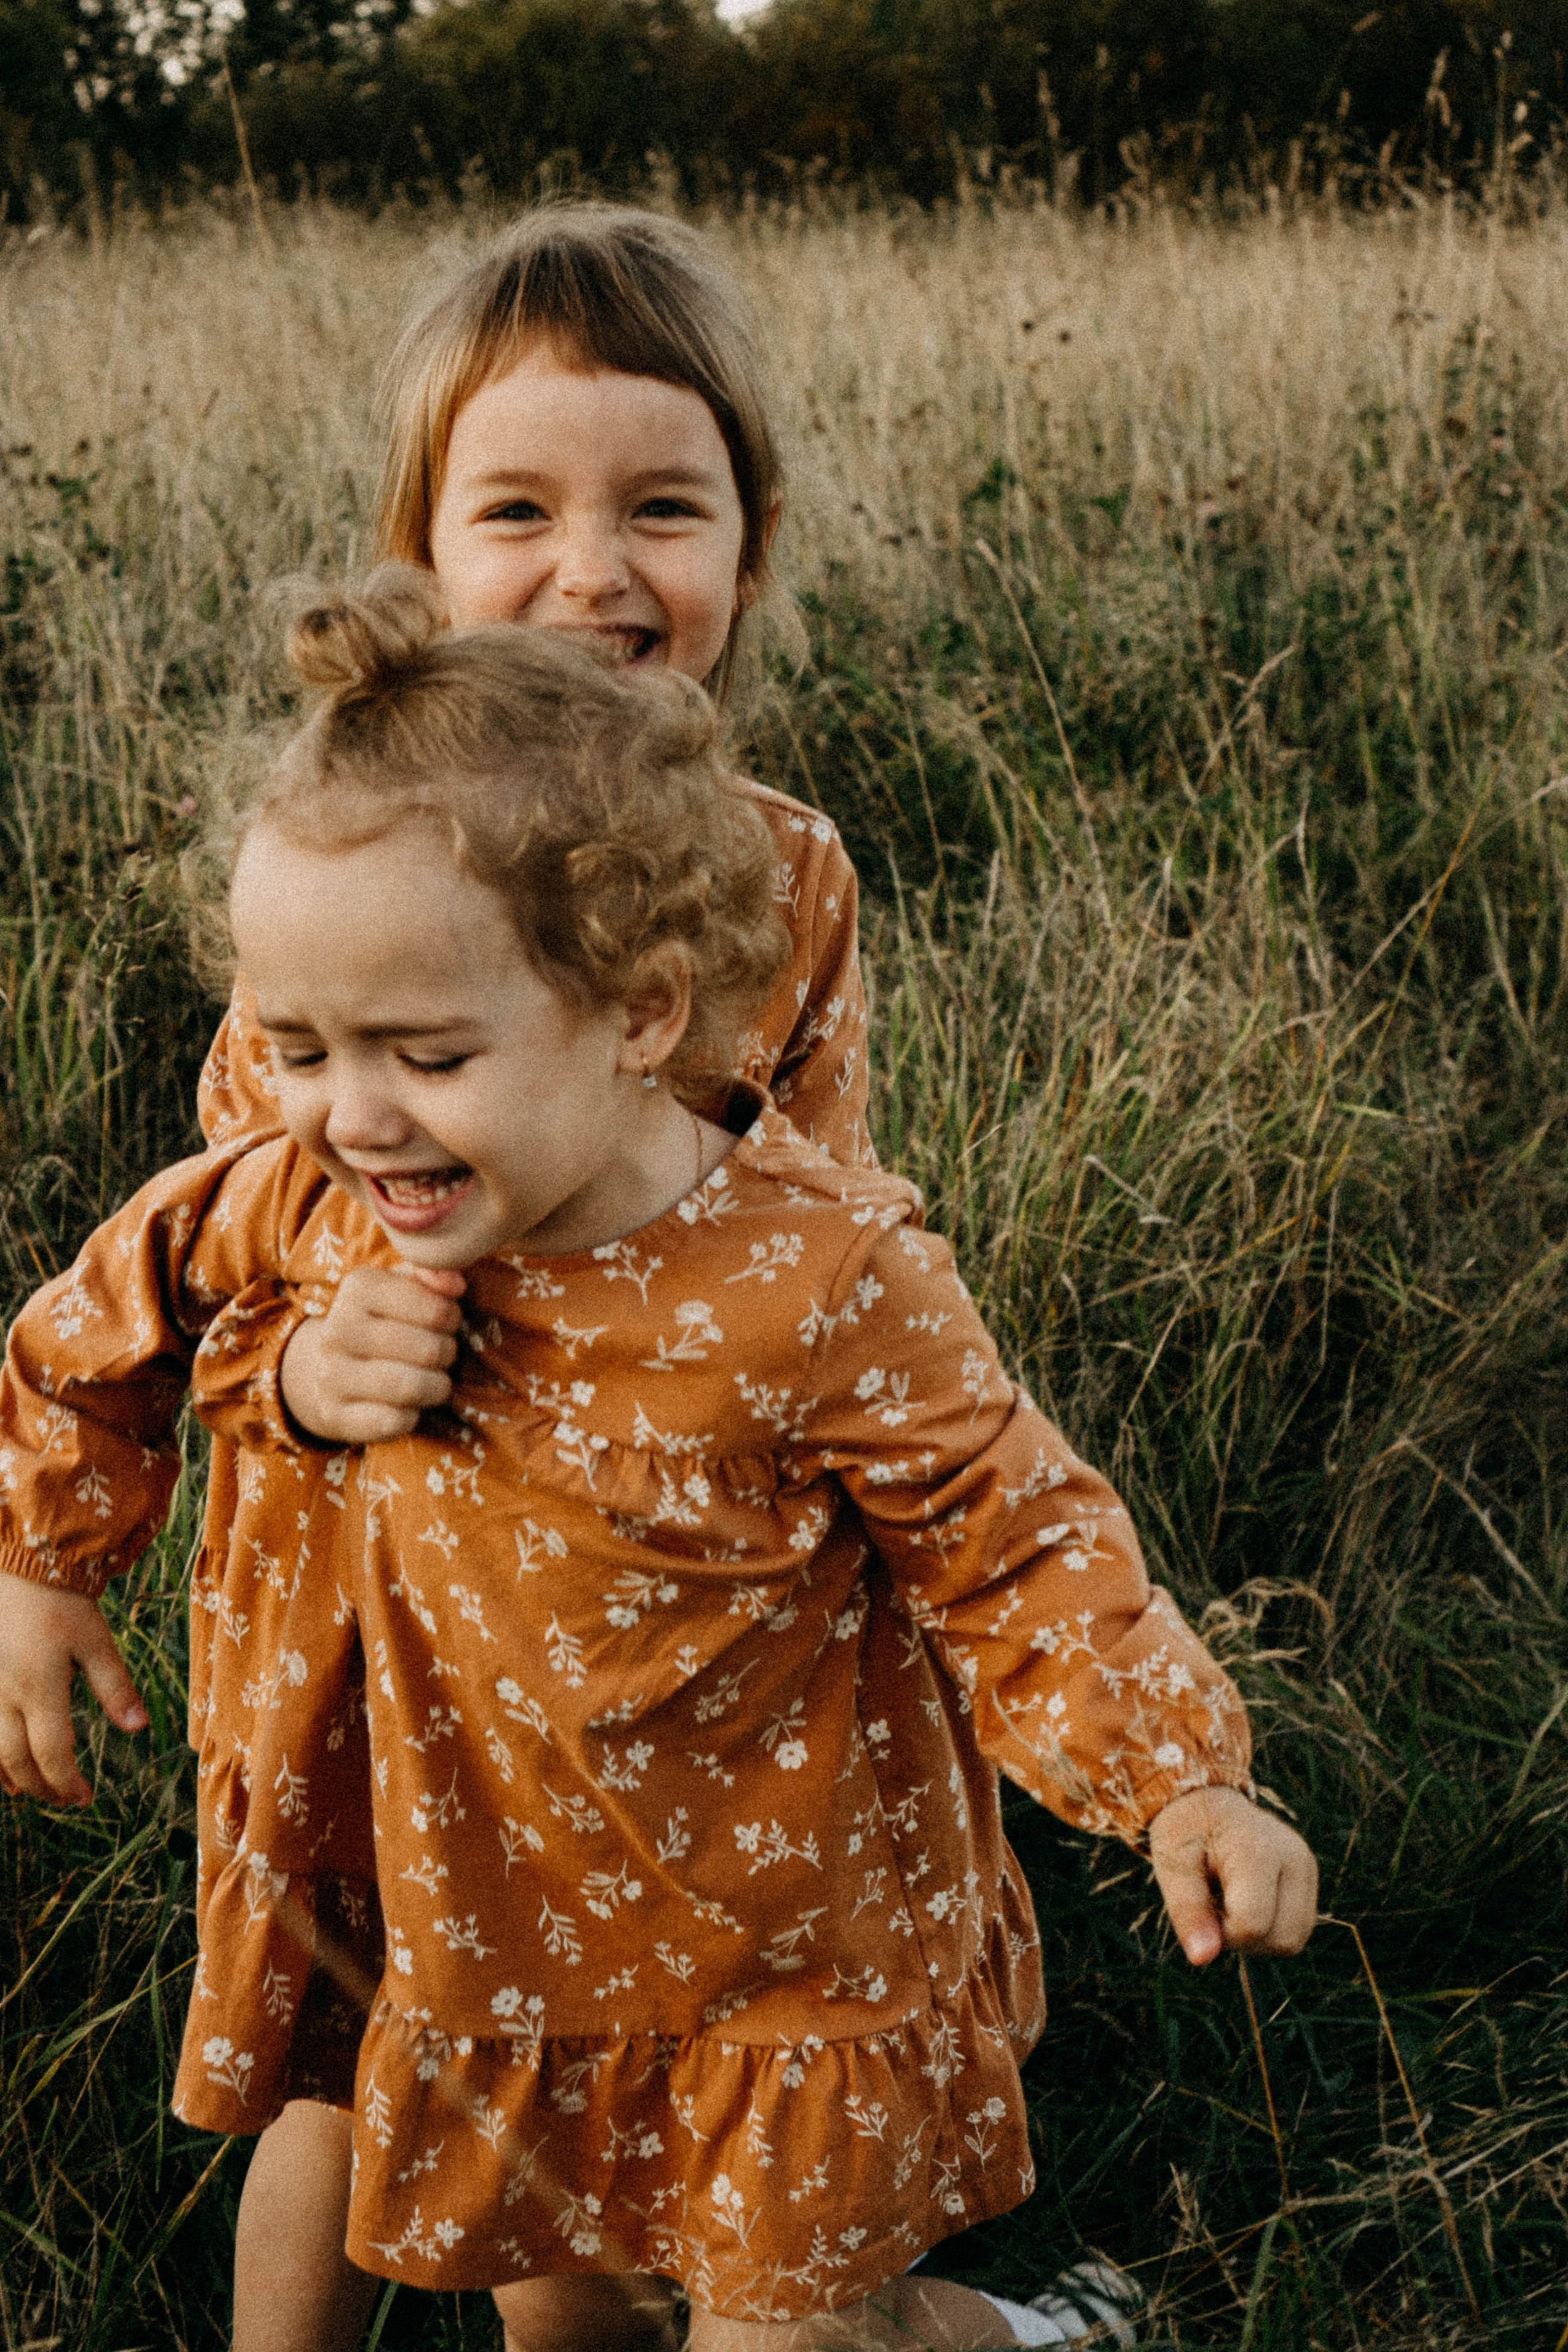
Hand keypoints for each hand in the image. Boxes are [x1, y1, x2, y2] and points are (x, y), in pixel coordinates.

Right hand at [0, 1571, 147, 1805]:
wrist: (23, 1569)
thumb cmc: (63, 1604)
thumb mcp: (97, 1642)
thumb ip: (115, 1687)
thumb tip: (138, 1729)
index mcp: (40, 1686)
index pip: (51, 1752)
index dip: (67, 1782)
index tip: (84, 1797)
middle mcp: (5, 1694)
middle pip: (17, 1760)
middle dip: (42, 1786)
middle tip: (66, 1799)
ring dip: (11, 1777)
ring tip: (34, 1790)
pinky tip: (4, 1769)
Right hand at [279, 1264, 464, 1443]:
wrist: (324, 1369)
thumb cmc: (383, 1322)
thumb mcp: (404, 1288)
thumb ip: (434, 1277)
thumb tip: (455, 1284)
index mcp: (358, 1287)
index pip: (436, 1309)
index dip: (451, 1319)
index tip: (444, 1322)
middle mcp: (338, 1329)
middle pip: (428, 1350)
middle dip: (447, 1354)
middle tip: (441, 1354)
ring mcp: (332, 1375)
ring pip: (411, 1388)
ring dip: (436, 1387)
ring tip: (433, 1380)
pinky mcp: (335, 1415)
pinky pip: (395, 1421)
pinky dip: (412, 1416)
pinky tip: (406, 1404)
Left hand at [1148, 1783, 1317, 1964]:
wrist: (1207, 1803)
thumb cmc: (1185, 1833)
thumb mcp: (1172, 1865)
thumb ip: (1187, 1911)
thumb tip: (1202, 1959)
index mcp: (1259, 1849)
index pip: (1252, 1924)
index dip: (1221, 1932)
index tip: (1202, 1905)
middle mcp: (1295, 1858)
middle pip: (1282, 1939)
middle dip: (1242, 1940)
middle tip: (1215, 1907)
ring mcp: (1307, 1868)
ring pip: (1293, 1941)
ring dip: (1257, 1939)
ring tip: (1231, 1904)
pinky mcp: (1309, 1879)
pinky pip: (1296, 1931)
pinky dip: (1269, 1931)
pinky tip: (1247, 1904)